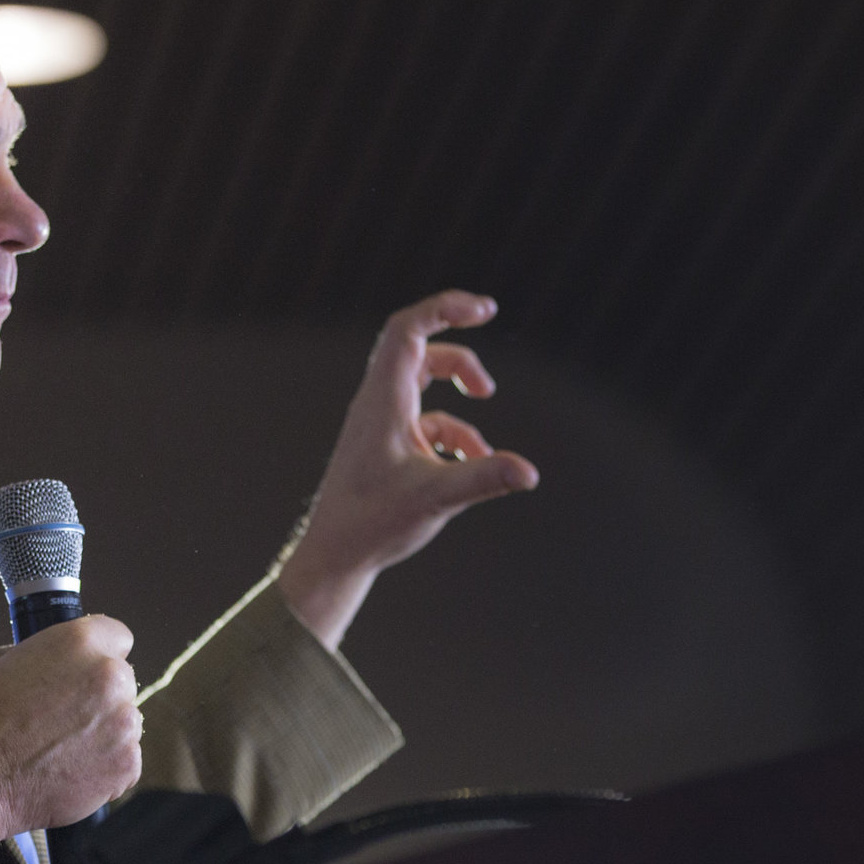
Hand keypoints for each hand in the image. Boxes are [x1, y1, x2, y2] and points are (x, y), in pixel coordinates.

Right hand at [0, 615, 142, 851]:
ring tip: (63, 747)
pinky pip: (125, 759)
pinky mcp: (127, 764)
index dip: (99, 653)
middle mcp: (110, 678)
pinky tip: (70, 768)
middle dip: (98, 695)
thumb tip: (44, 658)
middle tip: (65, 716)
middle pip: (122, 680)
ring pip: (125, 720)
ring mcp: (124, 723)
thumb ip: (32, 651)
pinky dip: (105, 765)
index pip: (117, 636)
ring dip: (103, 730)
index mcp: (81, 642)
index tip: (85, 670)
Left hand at [277, 291, 539, 648]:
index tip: (484, 309)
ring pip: (422, 382)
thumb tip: (529, 472)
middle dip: (459, 353)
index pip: (408, 329)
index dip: (445, 308)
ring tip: (485, 416)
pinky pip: (426, 421)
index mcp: (383, 400)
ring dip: (458, 391)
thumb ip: (483, 478)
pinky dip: (454, 432)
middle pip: (418, 347)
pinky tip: (474, 463)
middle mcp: (379, 403)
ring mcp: (382, 424)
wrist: (334, 555)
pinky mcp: (388, 446)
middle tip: (488, 357)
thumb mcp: (435, 498)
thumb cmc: (372, 523)